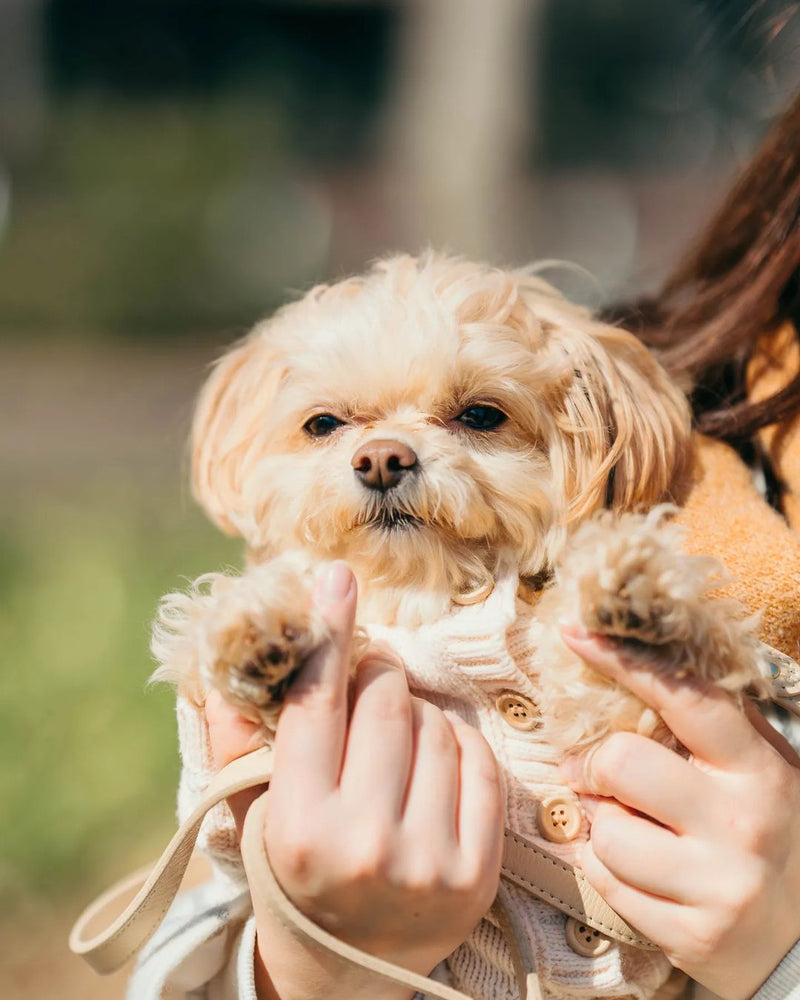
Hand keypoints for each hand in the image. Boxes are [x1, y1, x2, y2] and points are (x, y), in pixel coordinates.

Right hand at [206, 562, 503, 999]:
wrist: (347, 975)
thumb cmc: (292, 875)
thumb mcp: (252, 813)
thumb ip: (237, 739)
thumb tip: (226, 662)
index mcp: (297, 824)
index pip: (316, 704)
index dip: (328, 633)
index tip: (338, 577)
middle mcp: (363, 844)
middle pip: (386, 699)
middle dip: (375, 679)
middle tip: (364, 694)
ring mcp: (428, 861)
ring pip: (439, 724)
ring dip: (417, 716)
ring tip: (393, 747)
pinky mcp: (478, 872)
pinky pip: (480, 760)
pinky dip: (458, 746)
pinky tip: (432, 767)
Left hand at [560, 625, 799, 999]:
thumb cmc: (772, 831)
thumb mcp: (763, 768)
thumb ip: (715, 722)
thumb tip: (647, 658)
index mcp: (757, 769)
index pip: (684, 700)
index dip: (623, 662)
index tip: (577, 633)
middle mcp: (741, 824)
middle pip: (620, 763)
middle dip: (595, 765)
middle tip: (598, 772)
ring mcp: (718, 884)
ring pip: (604, 830)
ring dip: (602, 824)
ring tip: (631, 828)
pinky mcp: (690, 935)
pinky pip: (604, 882)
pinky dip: (604, 868)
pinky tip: (635, 867)